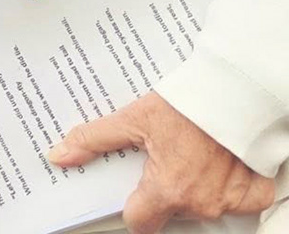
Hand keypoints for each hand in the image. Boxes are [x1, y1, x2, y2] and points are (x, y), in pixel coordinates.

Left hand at [48, 92, 274, 233]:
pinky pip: (238, 201)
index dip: (132, 206)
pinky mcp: (254, 194)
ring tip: (188, 152)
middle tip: (163, 158)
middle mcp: (200, 204)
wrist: (238, 93)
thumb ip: (94, 140)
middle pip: (170, 210)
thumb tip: (59, 155)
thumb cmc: (188, 105)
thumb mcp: (134, 118)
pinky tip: (219, 161)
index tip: (132, 188)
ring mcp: (229, 202)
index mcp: (167, 191)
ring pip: (201, 205)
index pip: (139, 221)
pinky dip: (228, 185)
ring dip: (194, 185)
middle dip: (163, 190)